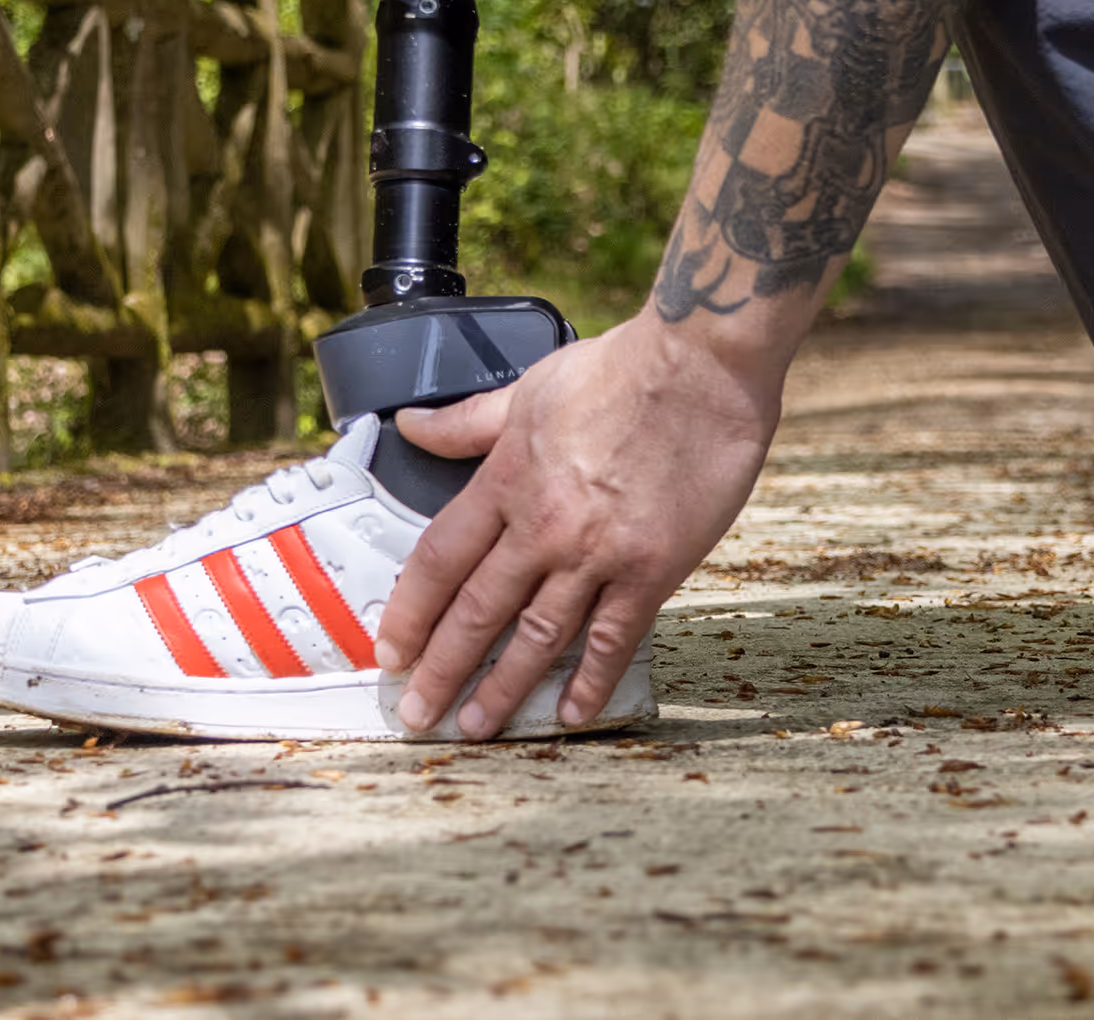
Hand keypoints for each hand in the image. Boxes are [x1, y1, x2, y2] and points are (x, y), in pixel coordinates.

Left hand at [375, 313, 782, 738]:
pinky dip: (590, 680)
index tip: (391, 650)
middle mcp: (543, 527)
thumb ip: (469, 422)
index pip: (438, 561)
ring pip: (536, 636)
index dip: (409, 613)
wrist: (702, 365)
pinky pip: (612, 637)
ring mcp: (597, 553)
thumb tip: (412, 426)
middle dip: (441, 669)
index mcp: (507, 481)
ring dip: (501, 687)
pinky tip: (569, 712)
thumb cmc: (621, 368)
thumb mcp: (531, 387)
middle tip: (417, 713)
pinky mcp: (651, 569)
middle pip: (475, 612)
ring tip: (475, 727)